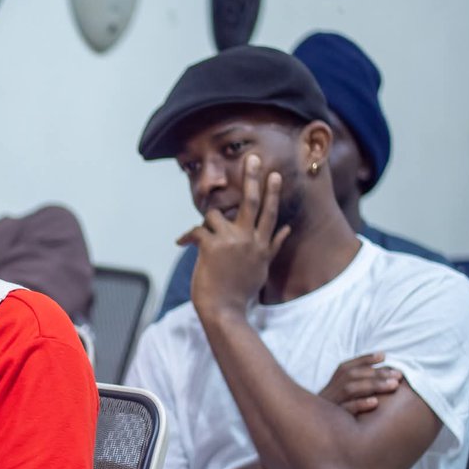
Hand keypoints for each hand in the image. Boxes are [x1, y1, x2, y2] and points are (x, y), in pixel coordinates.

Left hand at [180, 154, 290, 316]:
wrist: (224, 311)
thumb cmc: (240, 292)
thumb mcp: (263, 268)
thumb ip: (274, 246)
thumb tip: (287, 229)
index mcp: (262, 245)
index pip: (271, 214)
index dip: (273, 193)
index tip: (275, 174)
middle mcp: (250, 240)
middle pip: (252, 202)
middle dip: (252, 178)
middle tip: (253, 158)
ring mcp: (232, 241)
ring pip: (215, 214)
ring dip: (205, 222)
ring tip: (199, 238)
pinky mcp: (212, 245)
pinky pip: (197, 229)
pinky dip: (186, 236)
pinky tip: (180, 244)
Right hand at [319, 352, 402, 415]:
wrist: (314, 433)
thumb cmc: (338, 413)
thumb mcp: (341, 396)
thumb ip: (357, 382)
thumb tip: (382, 363)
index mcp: (332, 384)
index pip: (346, 367)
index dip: (364, 359)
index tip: (383, 356)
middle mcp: (330, 391)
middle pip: (351, 376)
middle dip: (376, 373)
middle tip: (398, 375)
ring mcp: (331, 404)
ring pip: (350, 389)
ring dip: (373, 385)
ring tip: (394, 385)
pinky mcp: (333, 420)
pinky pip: (346, 410)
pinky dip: (360, 404)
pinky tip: (375, 403)